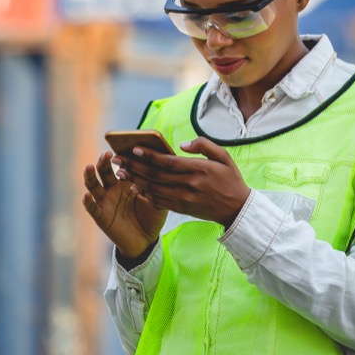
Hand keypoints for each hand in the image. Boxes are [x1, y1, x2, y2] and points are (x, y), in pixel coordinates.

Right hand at [82, 150, 166, 258]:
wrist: (146, 241)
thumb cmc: (152, 218)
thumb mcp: (157, 200)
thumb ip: (157, 186)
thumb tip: (163, 169)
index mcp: (125, 182)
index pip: (120, 166)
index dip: (121, 158)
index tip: (123, 148)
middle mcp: (112, 189)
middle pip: (103, 171)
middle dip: (103, 162)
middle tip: (107, 154)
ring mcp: (105, 202)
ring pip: (93, 186)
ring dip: (90, 176)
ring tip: (89, 167)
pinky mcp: (101, 216)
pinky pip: (92, 208)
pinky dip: (88, 201)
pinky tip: (86, 195)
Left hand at [114, 137, 250, 227]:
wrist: (238, 209)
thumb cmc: (230, 179)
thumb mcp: (224, 157)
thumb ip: (204, 145)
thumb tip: (181, 145)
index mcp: (199, 169)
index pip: (168, 162)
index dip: (150, 156)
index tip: (134, 149)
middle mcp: (189, 185)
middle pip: (156, 175)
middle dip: (134, 166)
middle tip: (117, 159)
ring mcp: (184, 198)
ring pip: (154, 188)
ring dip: (135, 180)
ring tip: (120, 172)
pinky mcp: (182, 208)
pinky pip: (160, 201)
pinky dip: (145, 194)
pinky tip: (134, 188)